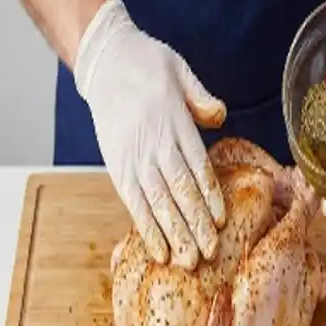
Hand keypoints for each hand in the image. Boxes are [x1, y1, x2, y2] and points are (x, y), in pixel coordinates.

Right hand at [75, 0, 226, 268]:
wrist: (105, 63)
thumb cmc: (147, 66)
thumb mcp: (180, 72)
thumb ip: (201, 98)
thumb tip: (220, 116)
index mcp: (174, 124)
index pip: (196, 167)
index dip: (208, 197)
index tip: (220, 222)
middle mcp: (153, 146)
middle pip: (178, 193)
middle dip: (194, 226)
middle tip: (209, 255)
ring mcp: (133, 160)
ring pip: (157, 205)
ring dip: (173, 236)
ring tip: (187, 262)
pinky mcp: (117, 169)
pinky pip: (134, 205)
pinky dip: (147, 230)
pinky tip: (160, 251)